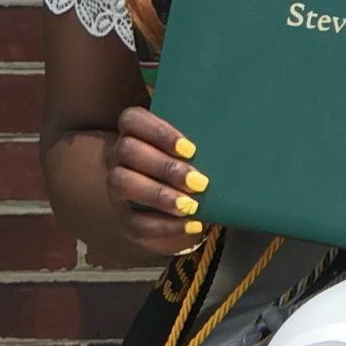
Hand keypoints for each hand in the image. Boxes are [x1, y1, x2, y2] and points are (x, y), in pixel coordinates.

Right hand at [102, 106, 208, 259]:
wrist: (169, 200)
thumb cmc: (184, 165)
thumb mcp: (188, 152)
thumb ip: (196, 146)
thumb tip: (229, 143)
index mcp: (133, 132)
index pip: (132, 119)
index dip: (158, 132)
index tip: (190, 148)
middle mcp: (118, 157)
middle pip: (128, 150)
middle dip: (164, 166)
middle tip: (198, 181)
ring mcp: (116, 188)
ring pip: (122, 183)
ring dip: (158, 195)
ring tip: (191, 205)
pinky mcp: (123, 218)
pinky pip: (136, 223)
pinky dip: (166, 226)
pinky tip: (192, 224)